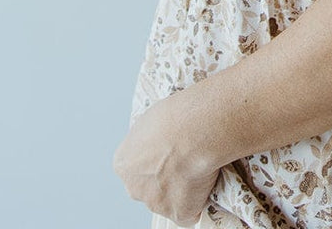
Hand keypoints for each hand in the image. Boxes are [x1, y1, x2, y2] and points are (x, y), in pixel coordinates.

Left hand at [113, 86, 223, 226]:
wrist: (195, 130)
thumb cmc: (175, 117)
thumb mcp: (153, 118)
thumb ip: (151, 137)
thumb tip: (162, 137)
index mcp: (124, 164)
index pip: (137, 167)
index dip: (155, 158)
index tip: (169, 149)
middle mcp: (134, 188)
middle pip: (149, 187)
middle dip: (164, 178)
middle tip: (185, 157)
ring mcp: (156, 204)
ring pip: (169, 200)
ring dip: (183, 188)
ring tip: (200, 162)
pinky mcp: (179, 213)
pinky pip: (191, 211)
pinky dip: (200, 200)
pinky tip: (208, 179)